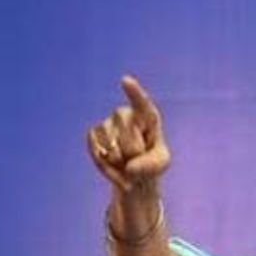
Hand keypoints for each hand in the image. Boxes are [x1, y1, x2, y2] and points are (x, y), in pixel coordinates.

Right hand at [86, 76, 169, 192]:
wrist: (134, 174)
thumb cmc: (152, 163)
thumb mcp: (161, 164)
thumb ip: (151, 165)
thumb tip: (130, 168)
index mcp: (147, 115)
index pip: (141, 102)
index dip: (133, 92)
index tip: (126, 80)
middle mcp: (125, 114)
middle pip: (125, 126)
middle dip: (133, 149)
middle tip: (138, 155)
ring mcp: (108, 123)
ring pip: (110, 141)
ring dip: (120, 158)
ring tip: (126, 160)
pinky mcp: (93, 135)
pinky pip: (96, 148)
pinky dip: (105, 163)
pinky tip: (113, 164)